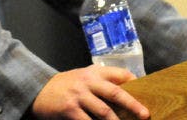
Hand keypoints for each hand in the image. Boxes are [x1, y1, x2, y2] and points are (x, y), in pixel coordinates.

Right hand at [31, 65, 149, 119]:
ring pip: (103, 112)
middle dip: (132, 104)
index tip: (146, 90)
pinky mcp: (70, 109)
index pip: (119, 74)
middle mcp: (87, 81)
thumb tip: (127, 91)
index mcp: (94, 72)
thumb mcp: (84, 76)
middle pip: (114, 93)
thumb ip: (102, 81)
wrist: (40, 90)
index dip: (133, 81)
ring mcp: (78, 96)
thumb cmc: (67, 85)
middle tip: (144, 115)